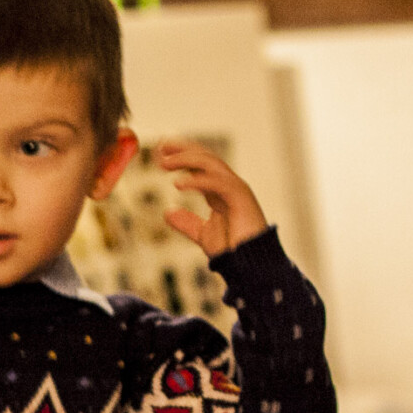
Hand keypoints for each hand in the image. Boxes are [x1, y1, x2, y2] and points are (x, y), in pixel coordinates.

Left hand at [156, 141, 267, 256]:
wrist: (250, 265)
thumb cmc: (233, 251)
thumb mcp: (203, 234)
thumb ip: (187, 223)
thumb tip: (168, 213)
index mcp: (221, 191)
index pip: (201, 165)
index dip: (182, 157)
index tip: (161, 154)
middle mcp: (229, 185)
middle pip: (205, 157)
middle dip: (183, 149)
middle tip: (161, 147)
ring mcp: (236, 189)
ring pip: (210, 164)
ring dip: (186, 159)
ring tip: (165, 162)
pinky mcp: (240, 197)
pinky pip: (217, 182)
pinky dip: (198, 181)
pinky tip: (178, 184)